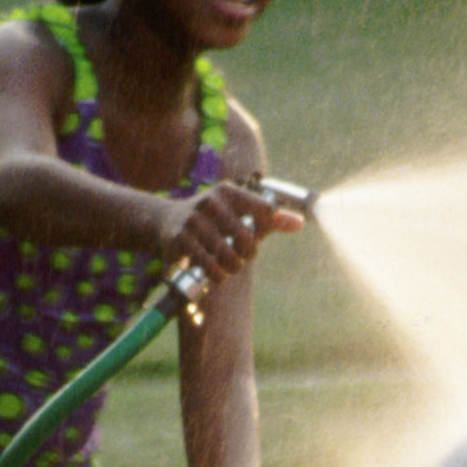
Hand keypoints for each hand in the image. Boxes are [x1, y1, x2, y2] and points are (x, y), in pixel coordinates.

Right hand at [160, 181, 301, 281]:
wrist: (166, 221)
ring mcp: (194, 220)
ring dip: (232, 267)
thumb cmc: (214, 220)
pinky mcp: (181, 240)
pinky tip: (216, 273)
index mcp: (229, 191)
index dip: (265, 229)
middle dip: (247, 254)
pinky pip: (209, 266)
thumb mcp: (239, 213)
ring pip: (228, 256)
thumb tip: (300, 223)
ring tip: (229, 265)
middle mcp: (211, 202)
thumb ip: (270, 219)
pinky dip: (218, 275)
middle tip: (240, 256)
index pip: (264, 210)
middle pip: (248, 238)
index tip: (254, 236)